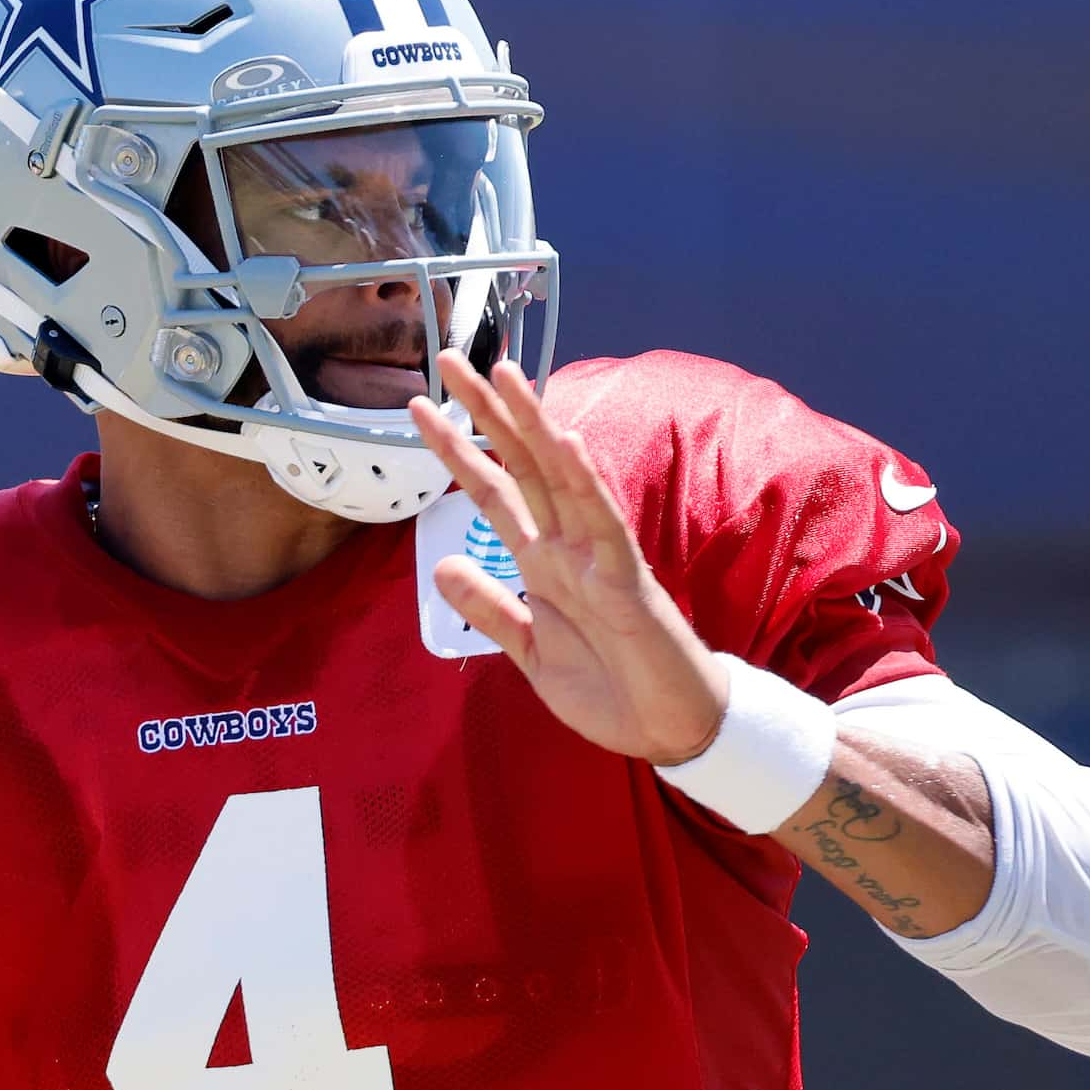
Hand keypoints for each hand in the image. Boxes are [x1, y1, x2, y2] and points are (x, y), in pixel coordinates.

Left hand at [408, 353, 728, 766]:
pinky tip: (566, 441)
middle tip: (446, 359)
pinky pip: (603, 522)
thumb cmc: (611, 688)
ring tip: (502, 373)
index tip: (421, 409)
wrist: (668, 730)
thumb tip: (438, 564)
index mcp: (541, 562)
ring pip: (560, 476)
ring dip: (533, 425)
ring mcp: (597, 556)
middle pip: (520, 464)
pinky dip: (584, 481)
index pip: (492, 491)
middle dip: (484, 412)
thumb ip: (489, 608)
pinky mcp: (627, 579)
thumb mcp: (530, 652)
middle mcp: (566, 546)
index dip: (456, 450)